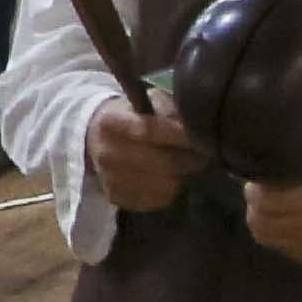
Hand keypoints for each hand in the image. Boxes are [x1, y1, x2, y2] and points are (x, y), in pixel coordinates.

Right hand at [84, 100, 208, 215]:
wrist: (97, 139)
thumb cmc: (132, 116)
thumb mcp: (148, 101)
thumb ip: (171, 111)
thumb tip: (197, 125)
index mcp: (111, 123)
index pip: (150, 130)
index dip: (181, 135)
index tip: (203, 136)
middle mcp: (106, 153)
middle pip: (163, 163)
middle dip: (190, 159)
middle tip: (204, 153)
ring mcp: (110, 179)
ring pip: (165, 184)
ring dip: (181, 175)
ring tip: (185, 164)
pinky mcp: (117, 198)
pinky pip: (158, 199)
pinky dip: (169, 189)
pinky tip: (168, 177)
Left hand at [243, 151, 301, 269]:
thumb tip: (272, 164)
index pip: (266, 204)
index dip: (255, 190)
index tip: (256, 180)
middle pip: (261, 224)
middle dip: (254, 206)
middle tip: (257, 192)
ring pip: (268, 238)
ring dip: (263, 221)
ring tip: (268, 207)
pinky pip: (285, 249)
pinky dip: (278, 235)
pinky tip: (285, 221)